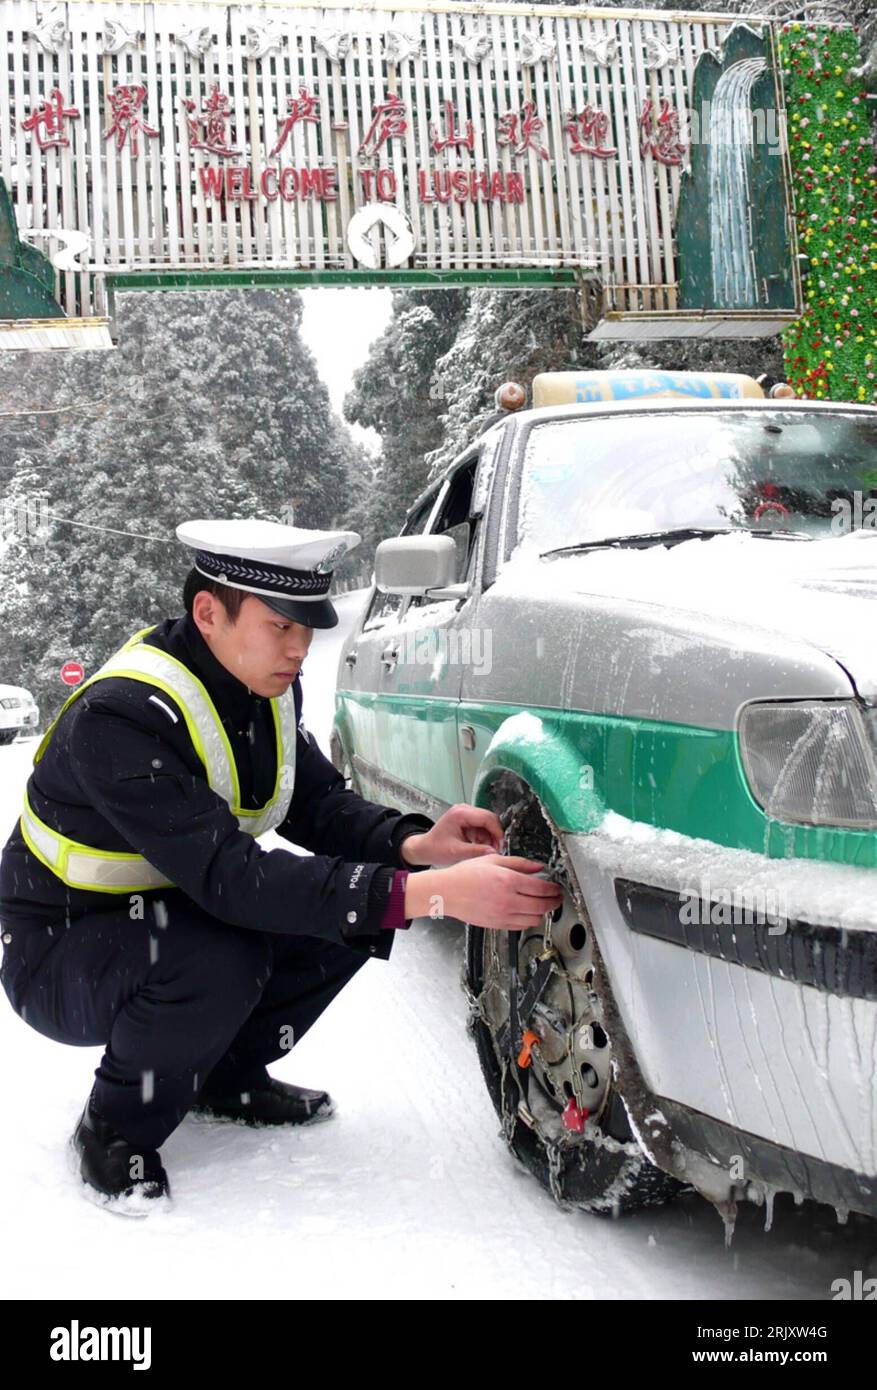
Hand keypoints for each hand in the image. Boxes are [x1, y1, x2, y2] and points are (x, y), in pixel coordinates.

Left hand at [399, 803, 503, 867]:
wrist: (424, 848)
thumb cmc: (435, 848)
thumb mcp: (456, 852)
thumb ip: (476, 851)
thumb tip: (494, 852)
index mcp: (460, 813)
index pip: (487, 818)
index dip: (497, 832)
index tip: (500, 844)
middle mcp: (463, 810)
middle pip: (489, 819)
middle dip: (494, 835)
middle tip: (495, 849)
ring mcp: (465, 814)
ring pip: (487, 823)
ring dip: (489, 837)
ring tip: (485, 850)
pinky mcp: (466, 820)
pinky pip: (482, 827)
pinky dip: (483, 837)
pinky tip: (479, 847)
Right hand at [404, 855, 562, 930]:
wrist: (446, 893)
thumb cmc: (465, 874)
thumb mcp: (493, 860)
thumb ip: (519, 863)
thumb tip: (539, 867)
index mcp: (508, 881)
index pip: (542, 889)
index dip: (554, 889)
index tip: (557, 887)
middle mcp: (508, 900)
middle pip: (542, 906)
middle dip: (554, 902)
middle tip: (557, 897)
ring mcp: (503, 915)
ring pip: (534, 919)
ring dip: (542, 912)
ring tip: (542, 904)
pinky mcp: (498, 925)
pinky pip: (521, 926)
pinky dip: (529, 920)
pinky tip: (527, 911)